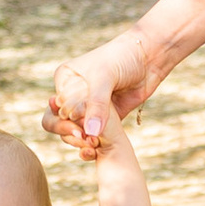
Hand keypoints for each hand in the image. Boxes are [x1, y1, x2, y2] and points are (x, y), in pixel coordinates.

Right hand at [44, 30, 152, 157]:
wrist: (148, 58)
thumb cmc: (122, 58)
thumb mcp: (105, 77)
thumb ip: (97, 104)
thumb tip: (91, 133)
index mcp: (65, 79)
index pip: (56, 107)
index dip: (64, 121)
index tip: (79, 128)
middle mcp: (73, 94)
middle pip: (59, 121)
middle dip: (69, 132)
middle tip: (84, 138)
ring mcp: (88, 107)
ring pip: (74, 131)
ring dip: (81, 140)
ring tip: (93, 144)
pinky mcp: (104, 118)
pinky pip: (93, 135)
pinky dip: (93, 143)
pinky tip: (97, 147)